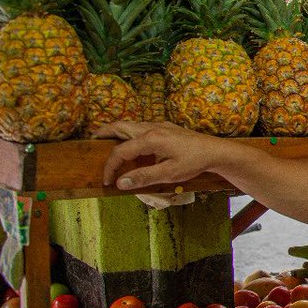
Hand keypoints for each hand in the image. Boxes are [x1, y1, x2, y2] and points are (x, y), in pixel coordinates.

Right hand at [94, 121, 219, 190]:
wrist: (216, 151)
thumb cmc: (194, 162)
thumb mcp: (169, 174)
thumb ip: (143, 177)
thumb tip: (120, 182)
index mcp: (150, 139)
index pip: (120, 152)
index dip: (110, 167)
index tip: (107, 181)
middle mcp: (152, 128)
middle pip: (120, 126)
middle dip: (104, 133)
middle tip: (92, 142)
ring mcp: (160, 126)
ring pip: (131, 125)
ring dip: (117, 132)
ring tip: (107, 141)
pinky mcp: (167, 128)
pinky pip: (142, 127)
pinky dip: (130, 133)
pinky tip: (133, 145)